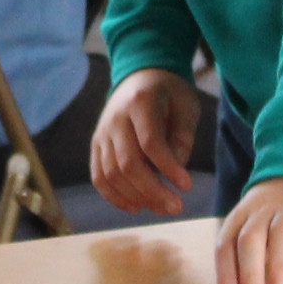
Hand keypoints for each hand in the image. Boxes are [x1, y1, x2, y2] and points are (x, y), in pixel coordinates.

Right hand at [90, 66, 197, 216]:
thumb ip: (182, 138)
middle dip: (153, 191)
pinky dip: (115, 197)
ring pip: (112, 175)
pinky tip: (137, 207)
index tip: (187, 186)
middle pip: (128, 163)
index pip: (150, 142)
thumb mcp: (186, 106)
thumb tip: (174, 173)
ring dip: (137, 198)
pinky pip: (99, 177)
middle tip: (177, 207)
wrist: (141, 75)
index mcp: (140, 102)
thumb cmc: (170, 93)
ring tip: (163, 208)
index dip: (168, 168)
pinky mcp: (96, 145)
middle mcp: (115, 118)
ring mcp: (102, 132)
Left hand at [215, 175, 282, 283]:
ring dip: (278, 268)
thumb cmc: (273, 212)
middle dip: (250, 275)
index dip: (227, 276)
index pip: (226, 246)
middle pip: (250, 241)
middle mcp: (261, 211)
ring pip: (280, 236)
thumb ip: (246, 261)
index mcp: (240, 217)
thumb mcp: (254, 227)